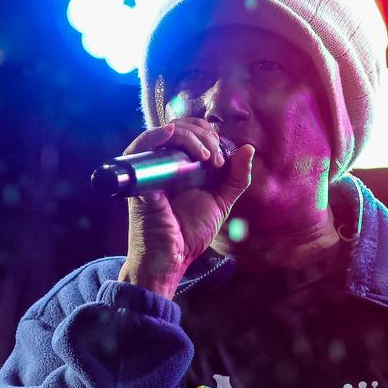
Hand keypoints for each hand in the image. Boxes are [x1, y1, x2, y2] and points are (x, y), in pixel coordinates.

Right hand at [119, 118, 254, 299]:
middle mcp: (165, 164)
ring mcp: (150, 170)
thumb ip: (236, 178)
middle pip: (180, 127)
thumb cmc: (190, 233)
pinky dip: (153, 136)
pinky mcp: (139, 180)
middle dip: (203, 135)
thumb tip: (248, 148)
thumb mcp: (221, 202)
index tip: (222, 159)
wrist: (172, 260)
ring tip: (206, 156)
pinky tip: (170, 133)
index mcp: (182, 166)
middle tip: (216, 159)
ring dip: (189, 136)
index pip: (192, 131)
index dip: (209, 135)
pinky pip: (139, 149)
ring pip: (165, 133)